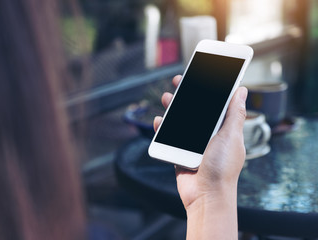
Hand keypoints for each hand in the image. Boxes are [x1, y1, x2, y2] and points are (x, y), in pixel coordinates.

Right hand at [154, 75, 247, 238]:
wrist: (206, 196)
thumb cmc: (222, 168)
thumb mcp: (231, 137)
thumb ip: (234, 113)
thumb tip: (241, 90)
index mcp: (223, 129)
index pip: (215, 103)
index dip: (208, 88)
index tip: (200, 74)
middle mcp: (208, 135)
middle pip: (196, 110)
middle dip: (187, 94)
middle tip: (179, 81)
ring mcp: (193, 144)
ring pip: (181, 121)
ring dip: (173, 108)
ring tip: (167, 97)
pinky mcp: (181, 154)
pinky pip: (170, 137)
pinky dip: (163, 128)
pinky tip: (159, 121)